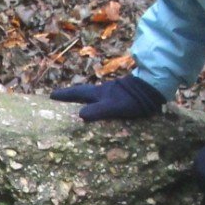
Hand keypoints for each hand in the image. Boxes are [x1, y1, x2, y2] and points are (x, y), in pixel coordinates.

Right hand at [48, 74, 164, 121]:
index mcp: (98, 93)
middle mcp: (102, 91)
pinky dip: (97, 104)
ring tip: (77, 106)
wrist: (153, 88)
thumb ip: (97, 111)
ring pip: (93, 96)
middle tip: (59, 99)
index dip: (64, 95)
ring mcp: (112, 93)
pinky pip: (103, 100)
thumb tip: (79, 115)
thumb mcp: (113, 107)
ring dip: (84, 100)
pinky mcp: (121, 96)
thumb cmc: (132, 99)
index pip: (76, 93)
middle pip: (83, 93)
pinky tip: (100, 109)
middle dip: (71, 96)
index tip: (51, 96)